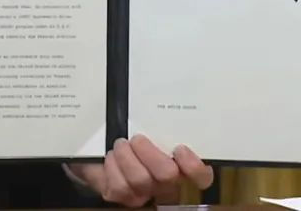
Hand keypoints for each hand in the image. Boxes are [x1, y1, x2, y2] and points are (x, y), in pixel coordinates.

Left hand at [68, 135, 213, 207]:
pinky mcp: (123, 197)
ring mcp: (145, 192)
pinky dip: (112, 165)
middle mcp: (165, 182)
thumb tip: (165, 102)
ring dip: (126, 156)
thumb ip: (159, 122)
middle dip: (150, 154)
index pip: (201, 176)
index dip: (194, 166)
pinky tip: (111, 157)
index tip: (180, 148)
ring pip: (140, 180)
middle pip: (168, 175)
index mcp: (178, 164)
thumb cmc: (128, 134)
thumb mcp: (145, 124)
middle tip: (137, 139)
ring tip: (120, 145)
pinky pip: (120, 186)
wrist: (98, 148)